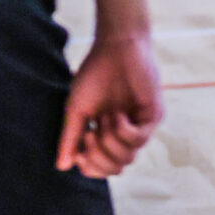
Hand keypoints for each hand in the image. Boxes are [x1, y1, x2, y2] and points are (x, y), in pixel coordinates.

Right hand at [55, 31, 163, 178]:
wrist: (116, 45)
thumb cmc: (96, 73)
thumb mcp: (77, 109)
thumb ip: (71, 137)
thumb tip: (61, 167)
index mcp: (108, 135)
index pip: (102, 169)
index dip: (90, 166)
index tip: (80, 148)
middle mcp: (126, 134)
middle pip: (115, 168)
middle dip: (98, 157)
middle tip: (90, 135)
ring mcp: (141, 126)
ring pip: (127, 158)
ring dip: (109, 141)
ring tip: (104, 118)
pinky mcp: (153, 116)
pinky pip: (139, 139)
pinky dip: (123, 131)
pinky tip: (117, 114)